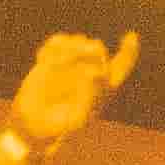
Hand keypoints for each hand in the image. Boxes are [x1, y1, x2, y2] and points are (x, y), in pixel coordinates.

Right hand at [7, 28, 124, 149]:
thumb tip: (94, 72)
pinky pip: (57, 42)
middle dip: (88, 52)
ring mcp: (71, 64)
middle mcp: (89, 71)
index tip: (131, 37)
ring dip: (69, 48)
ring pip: (78, 41)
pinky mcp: (52, 60)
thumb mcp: (79, 119)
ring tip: (54, 64)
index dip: (129, 50)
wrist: (33, 124)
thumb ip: (91, 97)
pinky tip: (42, 60)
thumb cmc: (60, 127)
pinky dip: (52, 47)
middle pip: (97, 49)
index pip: (122, 64)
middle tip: (74, 60)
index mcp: (104, 86)